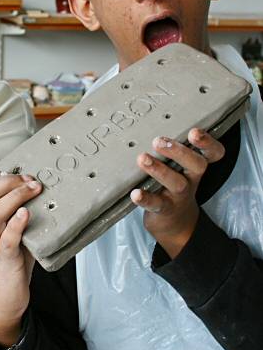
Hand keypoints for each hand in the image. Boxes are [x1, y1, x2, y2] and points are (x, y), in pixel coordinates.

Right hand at [0, 173, 41, 346]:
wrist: (2, 302)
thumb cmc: (8, 264)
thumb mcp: (7, 233)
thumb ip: (16, 212)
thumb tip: (38, 188)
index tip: (12, 172)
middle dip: (6, 181)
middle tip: (29, 179)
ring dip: (14, 197)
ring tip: (33, 189)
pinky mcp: (2, 261)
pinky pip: (6, 240)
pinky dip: (16, 224)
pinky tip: (27, 214)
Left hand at [130, 128, 224, 257]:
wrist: (175, 224)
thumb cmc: (172, 185)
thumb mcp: (177, 167)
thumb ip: (170, 150)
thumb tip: (145, 124)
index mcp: (195, 166)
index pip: (213, 153)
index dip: (208, 143)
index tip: (194, 132)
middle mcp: (191, 179)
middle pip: (196, 164)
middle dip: (179, 151)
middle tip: (158, 140)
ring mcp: (179, 196)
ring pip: (176, 183)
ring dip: (159, 170)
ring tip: (142, 158)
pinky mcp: (165, 209)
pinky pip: (157, 204)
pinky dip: (146, 198)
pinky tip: (135, 193)